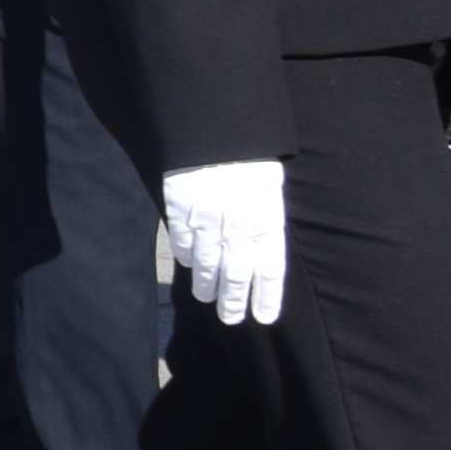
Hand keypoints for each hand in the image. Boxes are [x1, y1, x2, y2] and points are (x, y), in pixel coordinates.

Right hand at [163, 158, 289, 327]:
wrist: (216, 130)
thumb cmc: (250, 157)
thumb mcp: (270, 188)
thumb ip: (266, 218)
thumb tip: (262, 244)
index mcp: (267, 223)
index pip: (270, 272)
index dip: (267, 298)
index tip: (264, 318)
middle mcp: (239, 228)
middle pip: (236, 275)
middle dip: (233, 301)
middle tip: (230, 319)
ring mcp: (208, 221)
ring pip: (206, 264)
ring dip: (206, 284)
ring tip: (205, 298)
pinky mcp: (181, 209)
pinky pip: (182, 240)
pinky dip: (184, 255)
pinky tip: (186, 263)